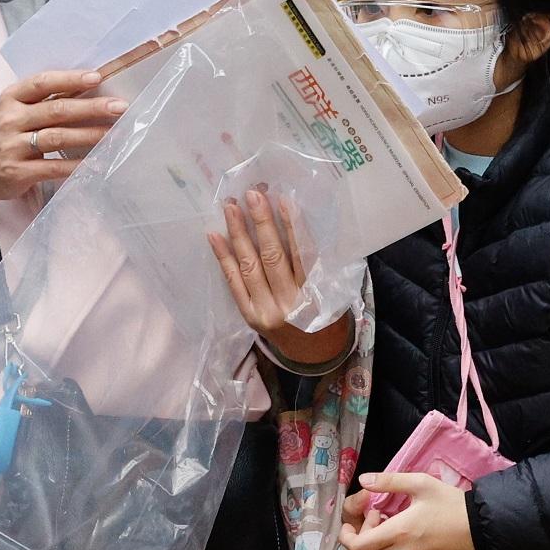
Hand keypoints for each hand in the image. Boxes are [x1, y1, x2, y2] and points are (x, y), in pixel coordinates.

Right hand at [0, 69, 123, 220]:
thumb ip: (45, 101)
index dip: (70, 79)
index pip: (42, 83)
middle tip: (119, 106)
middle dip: (91, 107)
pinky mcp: (18, 171)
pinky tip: (97, 163)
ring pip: (57, 137)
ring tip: (113, 133)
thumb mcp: (16, 110)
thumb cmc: (5, 135)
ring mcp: (13, 146)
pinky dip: (77, 166)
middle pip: (56, 110)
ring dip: (89, 134)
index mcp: (11, 98)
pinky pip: (53, 167)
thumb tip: (91, 88)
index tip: (97, 77)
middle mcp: (11, 119)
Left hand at [208, 187, 349, 370]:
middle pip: (272, 257)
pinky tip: (215, 236)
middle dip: (261, 223)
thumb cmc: (327, 316)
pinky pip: (233, 283)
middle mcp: (289, 304)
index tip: (283, 200)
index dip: (293, 227)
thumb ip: (318, 264)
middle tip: (252, 195)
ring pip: (249, 266)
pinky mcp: (249, 315)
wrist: (313, 354)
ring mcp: (265, 311)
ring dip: (238, 234)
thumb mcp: (333, 292)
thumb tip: (297, 223)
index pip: (302, 255)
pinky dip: (224, 258)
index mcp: (316, 296)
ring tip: (231, 207)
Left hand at [342, 468, 477, 549]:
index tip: (353, 527)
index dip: (348, 537)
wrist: (480, 528)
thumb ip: (389, 481)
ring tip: (385, 545)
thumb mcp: (421, 484)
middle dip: (363, 543)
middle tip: (377, 528)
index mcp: (399, 531)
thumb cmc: (450, 504)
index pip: (358, 546)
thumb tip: (362, 480)